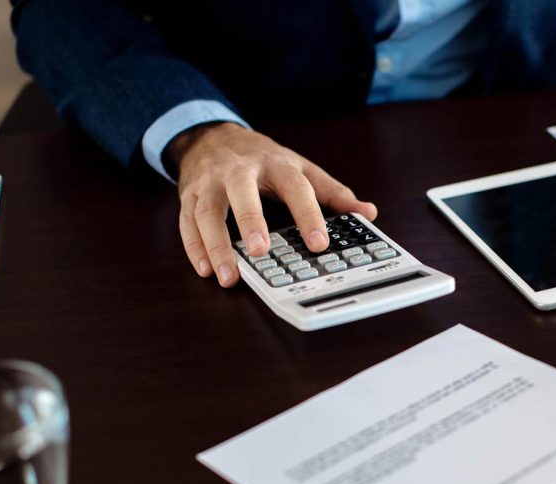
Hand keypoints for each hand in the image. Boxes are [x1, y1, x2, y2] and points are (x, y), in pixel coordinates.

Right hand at [170, 122, 376, 286]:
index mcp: (274, 163)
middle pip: (241, 192)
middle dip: (250, 221)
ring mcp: (210, 183)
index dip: (308, 215)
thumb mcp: (299, 167)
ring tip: (228, 275)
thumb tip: (368, 212)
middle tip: (261, 251)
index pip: (295, 187)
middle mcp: (239, 170)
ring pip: (207, 212)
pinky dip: (194, 247)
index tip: (319, 243)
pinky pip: (186, 222)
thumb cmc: (260, 157)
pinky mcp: (188, 196)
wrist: (211, 136)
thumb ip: (332, 192)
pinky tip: (205, 269)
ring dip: (216, 245)